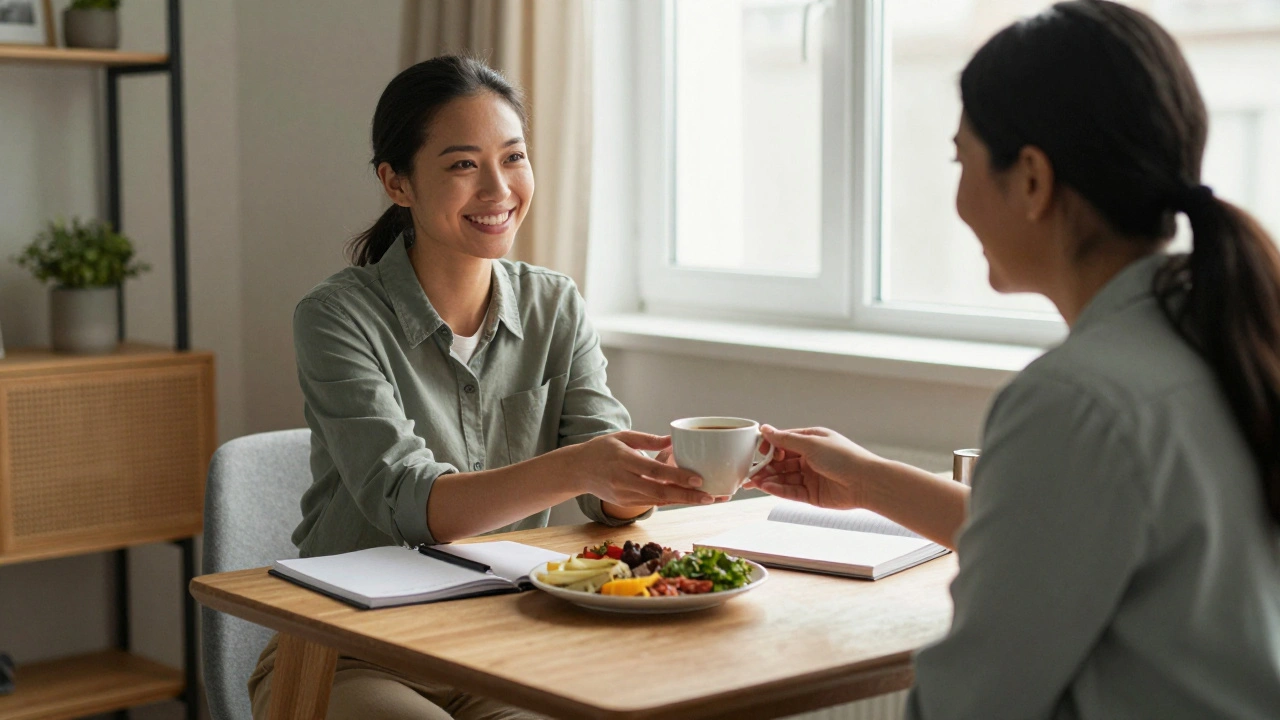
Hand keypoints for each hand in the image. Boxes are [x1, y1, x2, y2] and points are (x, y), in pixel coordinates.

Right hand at [568, 431, 715, 506]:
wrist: (577, 470)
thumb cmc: (601, 449)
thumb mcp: (623, 437)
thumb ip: (648, 440)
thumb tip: (673, 439)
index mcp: (624, 461)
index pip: (655, 471)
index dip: (678, 477)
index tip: (698, 479)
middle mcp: (625, 481)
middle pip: (661, 492)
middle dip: (688, 496)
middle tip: (711, 497)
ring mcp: (625, 495)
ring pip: (659, 500)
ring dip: (684, 501)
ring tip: (707, 499)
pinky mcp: (626, 503)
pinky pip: (652, 502)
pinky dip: (671, 500)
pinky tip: (688, 499)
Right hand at [744, 425, 885, 508]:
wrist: (866, 482)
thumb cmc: (843, 457)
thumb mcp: (811, 444)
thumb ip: (785, 440)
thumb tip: (765, 429)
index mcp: (811, 441)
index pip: (783, 442)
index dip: (769, 447)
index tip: (758, 451)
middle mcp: (809, 458)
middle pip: (781, 462)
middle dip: (764, 466)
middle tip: (749, 471)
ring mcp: (810, 477)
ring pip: (783, 477)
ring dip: (768, 479)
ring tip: (753, 482)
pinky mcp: (812, 494)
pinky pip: (791, 491)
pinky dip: (778, 489)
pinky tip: (767, 487)